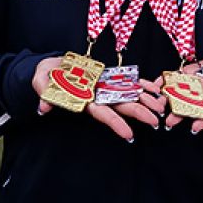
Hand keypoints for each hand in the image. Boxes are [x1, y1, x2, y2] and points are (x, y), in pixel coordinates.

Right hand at [32, 57, 165, 141]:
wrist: (51, 67)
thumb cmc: (45, 76)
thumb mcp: (40, 82)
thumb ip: (44, 93)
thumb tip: (43, 107)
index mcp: (84, 101)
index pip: (102, 114)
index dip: (116, 124)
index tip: (129, 135)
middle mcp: (98, 96)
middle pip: (121, 106)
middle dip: (139, 114)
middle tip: (156, 122)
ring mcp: (104, 87)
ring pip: (128, 95)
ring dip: (145, 100)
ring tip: (161, 106)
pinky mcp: (108, 77)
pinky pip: (127, 82)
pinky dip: (141, 85)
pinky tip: (154, 88)